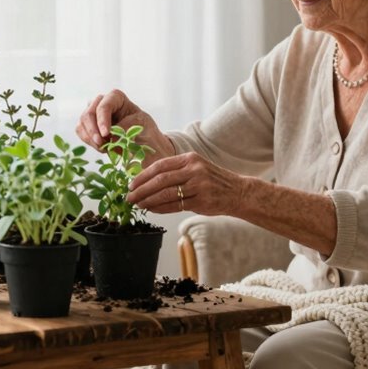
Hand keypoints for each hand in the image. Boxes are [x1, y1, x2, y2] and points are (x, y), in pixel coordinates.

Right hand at [75, 89, 173, 162]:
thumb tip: (110, 136)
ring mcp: (94, 114)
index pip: (105, 105)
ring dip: (90, 137)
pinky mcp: (89, 126)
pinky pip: (81, 131)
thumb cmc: (145, 132)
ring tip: (104, 148)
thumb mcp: (141, 128)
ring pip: (82, 122)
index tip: (106, 134)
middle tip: (102, 145)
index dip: (103, 119)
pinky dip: (88, 141)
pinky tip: (102, 148)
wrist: (145, 144)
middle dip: (93, 130)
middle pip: (89, 112)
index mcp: (117, 98)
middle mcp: (103, 102)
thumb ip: (125, 129)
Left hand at [127, 152, 248, 215]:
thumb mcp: (196, 168)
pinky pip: (175, 205)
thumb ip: (176, 172)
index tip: (131, 184)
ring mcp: (199, 185)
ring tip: (138, 205)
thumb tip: (147, 182)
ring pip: (166, 193)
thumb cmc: (213, 181)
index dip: (142, 176)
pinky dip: (161, 208)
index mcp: (190, 158)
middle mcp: (194, 169)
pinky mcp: (202, 201)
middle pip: (160, 179)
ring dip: (148, 200)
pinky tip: (152, 210)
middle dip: (141, 189)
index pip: (160, 166)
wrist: (238, 192)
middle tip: (129, 197)